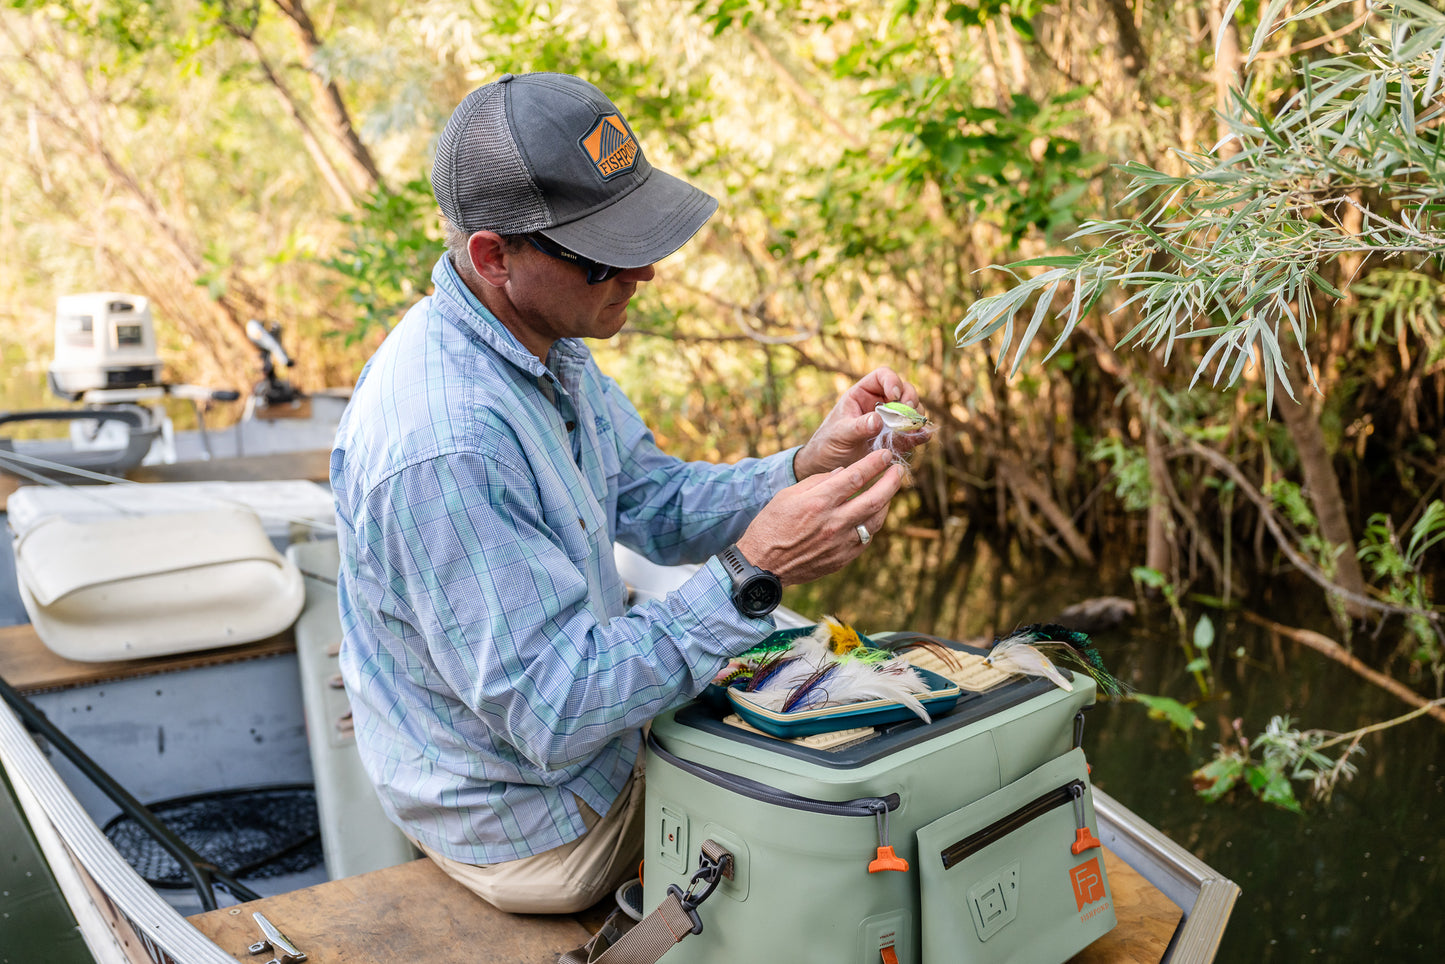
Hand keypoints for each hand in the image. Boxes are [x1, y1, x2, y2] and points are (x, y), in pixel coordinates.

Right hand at [736, 449, 903, 586]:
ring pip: (875, 520)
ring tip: (889, 491)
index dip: (875, 463)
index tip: (886, 454)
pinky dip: (872, 524)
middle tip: (899, 470)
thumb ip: (818, 481)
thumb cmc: (771, 526)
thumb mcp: (788, 495)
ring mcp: (840, 543)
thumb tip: (844, 471)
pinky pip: (865, 539)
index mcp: (819, 502)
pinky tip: (872, 515)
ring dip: (887, 503)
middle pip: (875, 498)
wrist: (763, 566)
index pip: (856, 476)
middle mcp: (834, 522)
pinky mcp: (842, 558)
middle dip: (891, 481)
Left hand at [792, 367, 926, 478]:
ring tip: (912, 427)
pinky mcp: (897, 439)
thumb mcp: (839, 433)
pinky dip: (920, 434)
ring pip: (912, 411)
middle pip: (904, 391)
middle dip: (910, 399)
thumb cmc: (829, 443)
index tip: (894, 395)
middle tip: (909, 412)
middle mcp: (880, 404)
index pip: (882, 376)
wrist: (829, 466)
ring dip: (916, 417)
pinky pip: (913, 433)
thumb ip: (857, 427)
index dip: (892, 381)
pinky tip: (923, 437)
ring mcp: (891, 421)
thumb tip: (878, 420)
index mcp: (863, 394)